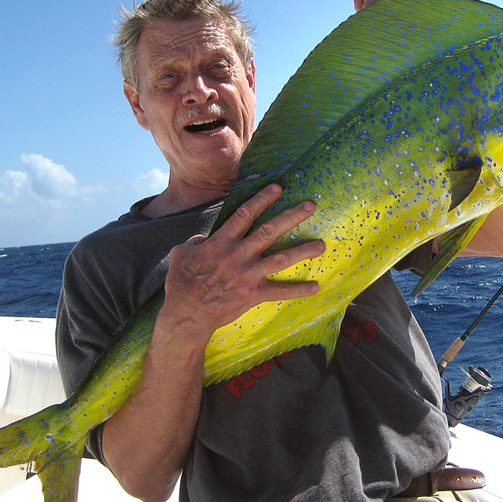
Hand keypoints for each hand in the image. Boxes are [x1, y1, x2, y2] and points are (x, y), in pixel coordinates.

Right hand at [161, 183, 324, 343]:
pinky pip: (280, 291)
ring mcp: (248, 274)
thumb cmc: (181, 283)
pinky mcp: (253, 293)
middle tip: (311, 205)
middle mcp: (239, 254)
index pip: (245, 215)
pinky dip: (298, 290)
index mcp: (221, 242)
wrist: (186, 313)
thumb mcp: (181, 254)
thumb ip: (194, 242)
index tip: (278, 188)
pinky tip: (315, 287)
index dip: (262, 199)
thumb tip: (201, 239)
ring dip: (303, 251)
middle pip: (270, 231)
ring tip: (322, 244)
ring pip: (281, 258)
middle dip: (292, 216)